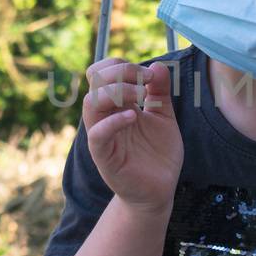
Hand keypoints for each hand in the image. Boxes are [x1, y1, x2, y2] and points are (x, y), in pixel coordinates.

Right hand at [82, 57, 182, 213]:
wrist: (159, 190)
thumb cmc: (158, 154)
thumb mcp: (164, 118)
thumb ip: (160, 92)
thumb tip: (158, 65)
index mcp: (116, 105)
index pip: (102, 73)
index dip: (122, 65)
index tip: (150, 75)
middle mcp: (105, 117)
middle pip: (94, 81)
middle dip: (120, 72)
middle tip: (146, 80)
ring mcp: (103, 136)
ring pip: (91, 103)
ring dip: (117, 91)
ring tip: (141, 95)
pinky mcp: (104, 157)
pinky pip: (97, 134)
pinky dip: (113, 121)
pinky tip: (134, 117)